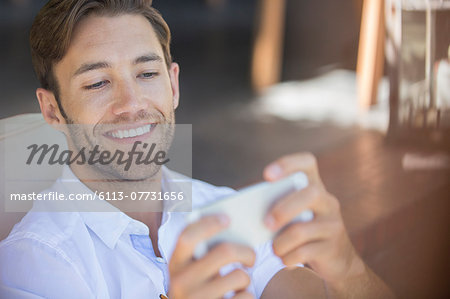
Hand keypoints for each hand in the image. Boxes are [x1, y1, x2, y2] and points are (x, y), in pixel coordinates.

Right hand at [168, 215, 255, 298]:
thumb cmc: (200, 288)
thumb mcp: (193, 270)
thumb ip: (203, 251)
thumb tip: (230, 224)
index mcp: (175, 264)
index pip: (187, 236)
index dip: (208, 224)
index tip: (228, 219)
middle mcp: (181, 283)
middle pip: (224, 252)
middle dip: (246, 252)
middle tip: (251, 257)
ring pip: (240, 276)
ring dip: (245, 279)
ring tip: (238, 284)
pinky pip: (245, 297)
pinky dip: (247, 296)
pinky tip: (236, 298)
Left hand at [263, 153, 365, 291]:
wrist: (337, 260)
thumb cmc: (301, 230)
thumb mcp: (292, 215)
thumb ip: (276, 206)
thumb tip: (245, 213)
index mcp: (314, 186)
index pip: (307, 163)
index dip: (288, 164)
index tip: (267, 175)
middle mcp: (327, 202)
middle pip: (310, 194)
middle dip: (283, 209)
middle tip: (266, 223)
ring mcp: (333, 224)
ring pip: (302, 230)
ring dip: (280, 242)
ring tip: (273, 249)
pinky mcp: (332, 248)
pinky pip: (305, 252)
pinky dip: (288, 258)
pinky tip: (284, 260)